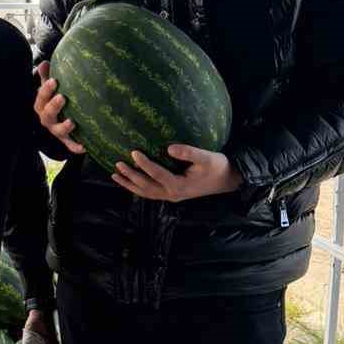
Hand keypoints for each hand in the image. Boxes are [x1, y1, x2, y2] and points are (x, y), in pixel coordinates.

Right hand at [34, 62, 84, 153]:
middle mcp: (48, 120)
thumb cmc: (54, 102)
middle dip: (54, 106)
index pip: (41, 98)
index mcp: (42, 106)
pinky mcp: (67, 141)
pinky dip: (76, 147)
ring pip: (58, 131)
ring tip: (72, 122)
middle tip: (62, 97)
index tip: (54, 81)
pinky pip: (71, 146)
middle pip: (48, 114)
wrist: (57, 125)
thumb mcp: (49, 90)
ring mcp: (57, 131)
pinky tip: (84, 147)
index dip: (46, 90)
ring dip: (64, 126)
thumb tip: (45, 63)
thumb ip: (46, 77)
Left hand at [112, 145, 242, 202]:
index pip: (157, 174)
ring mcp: (172, 196)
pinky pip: (151, 193)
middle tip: (117, 164)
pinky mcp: (172, 194)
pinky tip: (130, 181)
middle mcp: (172, 194)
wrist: (228, 180)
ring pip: (146, 193)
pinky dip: (138, 188)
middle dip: (130, 176)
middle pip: (146, 187)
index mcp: (179, 185)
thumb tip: (169, 147)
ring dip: (130, 184)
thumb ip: (188, 152)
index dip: (144, 164)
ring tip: (115, 175)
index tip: (133, 152)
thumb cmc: (218, 167)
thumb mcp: (206, 157)